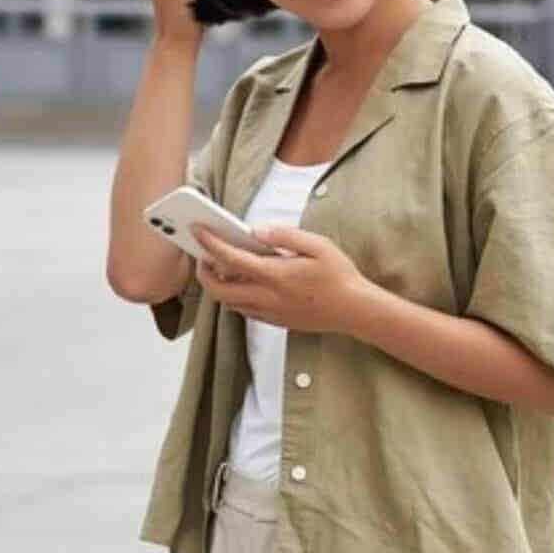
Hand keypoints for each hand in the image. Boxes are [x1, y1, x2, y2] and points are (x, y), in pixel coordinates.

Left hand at [192, 224, 373, 335]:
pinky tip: (244, 283)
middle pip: (219, 290)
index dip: (210, 244)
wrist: (355, 310)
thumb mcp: (318, 245)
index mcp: (276, 276)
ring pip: (229, 304)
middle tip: (203, 256)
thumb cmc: (340, 277)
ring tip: (222, 267)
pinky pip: (245, 311)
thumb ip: (285, 235)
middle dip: (204, 273)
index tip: (198, 231)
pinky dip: (235, 297)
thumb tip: (258, 232)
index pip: (231, 259)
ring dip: (219, 286)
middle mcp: (267, 298)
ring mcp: (270, 313)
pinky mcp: (276, 321)